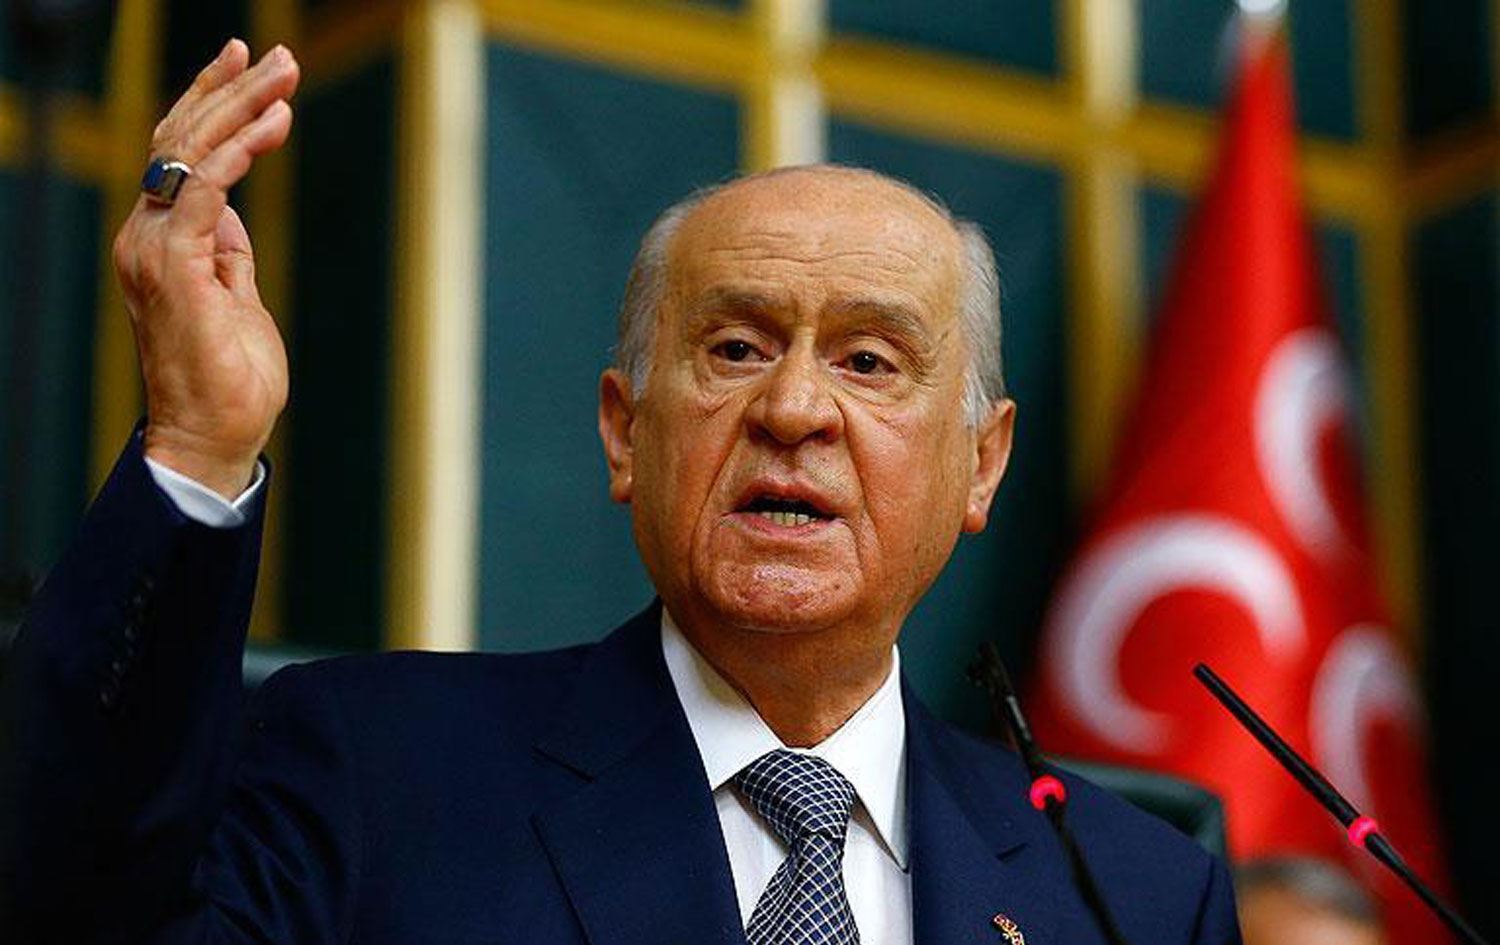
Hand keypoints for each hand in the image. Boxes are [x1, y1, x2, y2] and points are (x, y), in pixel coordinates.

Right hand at [113, 39, 299, 498]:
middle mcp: (147, 237)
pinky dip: (238, 151)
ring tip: (284, 73)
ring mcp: (154, 249)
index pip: (180, 156)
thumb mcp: (238, 301)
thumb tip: (230, 216)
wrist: (215, 436)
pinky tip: (272, 123)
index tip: (257, 74)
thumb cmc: (231, 381)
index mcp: (162, 244)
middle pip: (182, 139)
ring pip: (191, 151)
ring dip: (241, 106)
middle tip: (276, 53)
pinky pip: (203, 188)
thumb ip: (228, 256)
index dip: (215, 109)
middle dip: (231, 89)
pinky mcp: (175, 265)